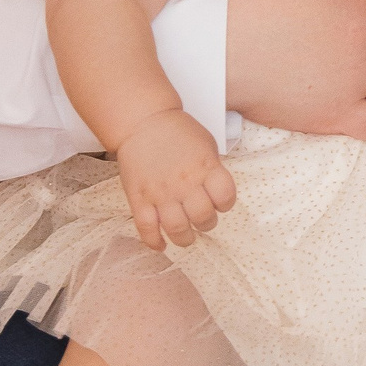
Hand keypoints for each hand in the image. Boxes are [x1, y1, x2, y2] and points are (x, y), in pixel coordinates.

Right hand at [114, 106, 236, 252]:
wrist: (143, 121)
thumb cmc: (177, 130)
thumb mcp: (206, 143)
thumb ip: (213, 169)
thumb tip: (216, 191)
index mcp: (205, 167)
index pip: (226, 197)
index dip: (226, 204)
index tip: (220, 203)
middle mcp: (185, 182)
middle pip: (203, 217)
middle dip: (206, 223)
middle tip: (202, 220)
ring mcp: (161, 193)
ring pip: (177, 229)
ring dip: (184, 238)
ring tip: (185, 236)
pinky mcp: (139, 199)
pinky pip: (147, 229)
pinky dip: (154, 242)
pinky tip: (161, 245)